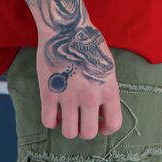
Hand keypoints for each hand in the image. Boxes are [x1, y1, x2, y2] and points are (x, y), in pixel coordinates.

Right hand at [36, 25, 122, 139]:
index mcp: (108, 88)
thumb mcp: (107, 66)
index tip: (100, 123)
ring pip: (69, 132)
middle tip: (82, 119)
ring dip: (69, 127)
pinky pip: (48, 122)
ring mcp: (68, 96)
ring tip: (68, 115)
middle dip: (86, 129)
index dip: (107, 128)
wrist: (66, 28)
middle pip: (89, 133)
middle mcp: (90, 96)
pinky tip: (54, 110)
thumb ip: (106, 89)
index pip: (113, 124)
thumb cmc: (88, 44)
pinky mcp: (48, 93)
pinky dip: (51, 120)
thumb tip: (102, 110)